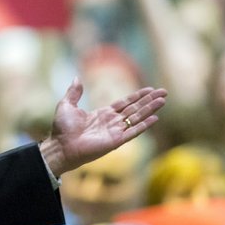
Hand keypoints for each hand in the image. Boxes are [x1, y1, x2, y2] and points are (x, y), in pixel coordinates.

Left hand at [39, 78, 166, 176]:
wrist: (61, 146)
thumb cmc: (62, 129)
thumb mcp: (67, 105)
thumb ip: (74, 92)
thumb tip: (77, 78)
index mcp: (103, 114)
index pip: (125, 103)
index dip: (137, 96)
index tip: (150, 89)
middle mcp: (111, 122)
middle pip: (135, 109)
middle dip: (149, 100)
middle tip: (164, 92)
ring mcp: (115, 132)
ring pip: (137, 118)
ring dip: (150, 109)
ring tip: (163, 100)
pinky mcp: (116, 141)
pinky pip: (133, 132)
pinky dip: (144, 125)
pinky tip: (155, 118)